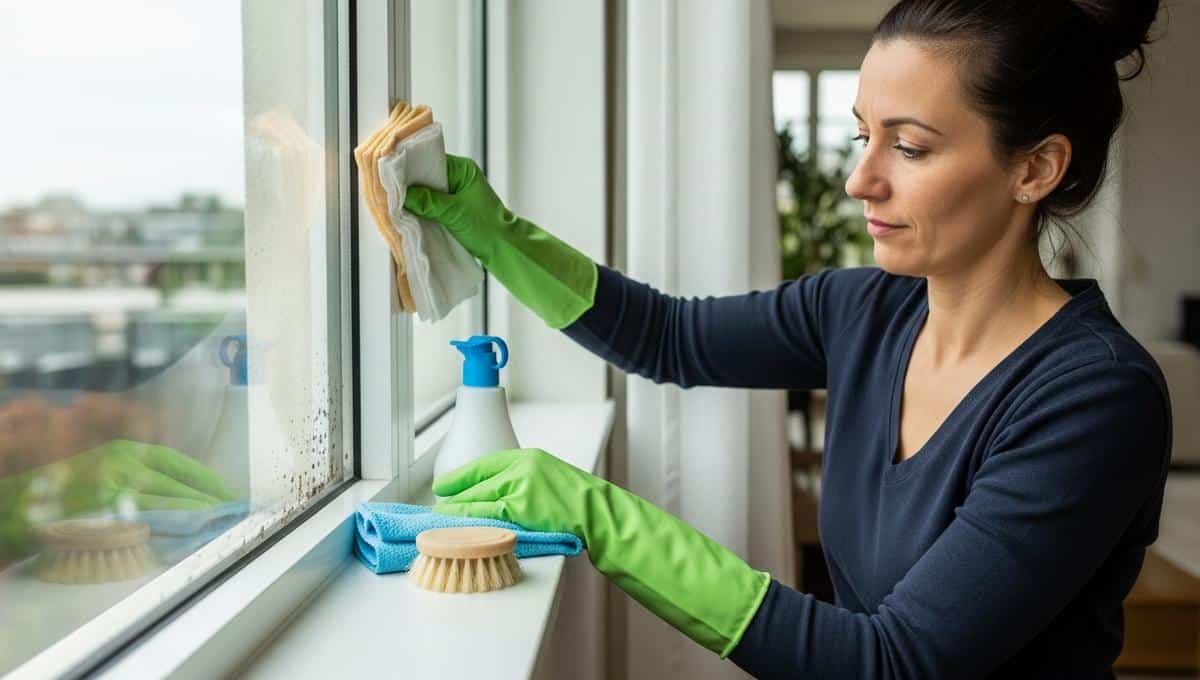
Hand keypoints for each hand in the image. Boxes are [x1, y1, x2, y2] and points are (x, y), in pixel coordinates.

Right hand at [1, 439, 237, 558]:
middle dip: (210, 499)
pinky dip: (176, 528)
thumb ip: (133, 473)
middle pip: (182, 484)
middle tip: (232, 513)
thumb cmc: (57, 487)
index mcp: (123, 449)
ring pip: (173, 503)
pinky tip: (191, 535)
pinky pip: (153, 522)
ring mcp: (116, 488)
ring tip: (220, 526)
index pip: (179, 462)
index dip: (207, 479)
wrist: (15, 503)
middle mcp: (124, 464)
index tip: (227, 492)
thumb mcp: (98, 466)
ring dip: (200, 515)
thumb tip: (176, 490)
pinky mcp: (109, 514)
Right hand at [403, 155, 596, 329]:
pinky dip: (420, 207)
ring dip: (413, 197)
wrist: (504, 248)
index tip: (388, 173)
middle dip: (408, 183)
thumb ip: (427, 201)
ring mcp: (455, 191)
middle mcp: (458, 176)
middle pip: (425, 175)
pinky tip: (406, 211)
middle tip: (386, 189)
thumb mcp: (453, 212)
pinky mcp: (452, 207)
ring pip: (426, 190)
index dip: (408, 167)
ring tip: (393, 200)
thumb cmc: (486, 227)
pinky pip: (430, 202)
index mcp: (462, 168)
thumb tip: (400, 194)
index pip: (428, 160)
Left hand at [433, 448, 769, 656]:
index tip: (443, 488)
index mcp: (527, 457)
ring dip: (455, 516)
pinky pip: (485, 519)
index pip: (481, 464)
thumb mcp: (550, 481)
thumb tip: (492, 498)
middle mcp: (520, 466)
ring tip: (442, 526)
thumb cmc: (581, 505)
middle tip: (438, 513)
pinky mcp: (521, 509)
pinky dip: (468, 527)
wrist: (607, 516)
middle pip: (472, 484)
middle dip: (452, 501)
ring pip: (474, 502)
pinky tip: (459, 534)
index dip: (458, 479)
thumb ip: (522, 484)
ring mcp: (520, 487)